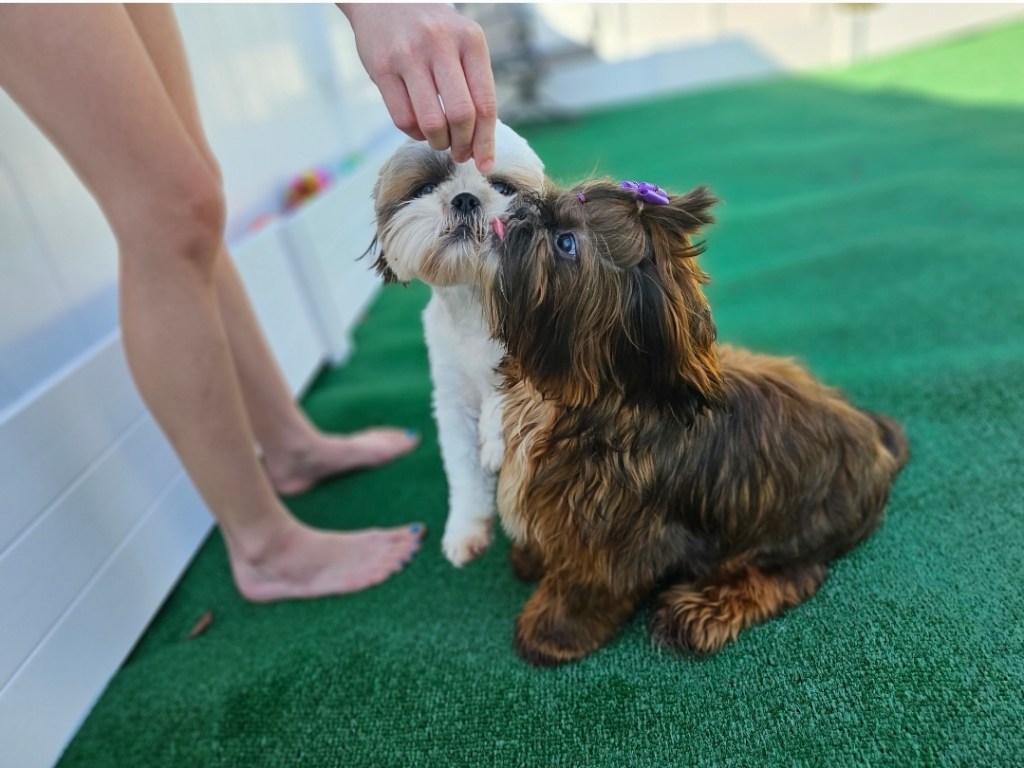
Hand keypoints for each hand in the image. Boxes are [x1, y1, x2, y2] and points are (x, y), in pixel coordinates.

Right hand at [340, 3, 496, 172]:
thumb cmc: (432, 31)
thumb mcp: (461, 43)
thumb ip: (473, 85)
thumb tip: (481, 144)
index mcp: (470, 40)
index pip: (485, 103)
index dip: (486, 141)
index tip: (485, 163)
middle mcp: (441, 44)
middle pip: (461, 116)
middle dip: (462, 146)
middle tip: (459, 154)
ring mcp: (409, 54)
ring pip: (431, 122)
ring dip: (438, 143)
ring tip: (439, 141)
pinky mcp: (382, 67)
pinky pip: (403, 119)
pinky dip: (414, 133)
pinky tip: (418, 127)